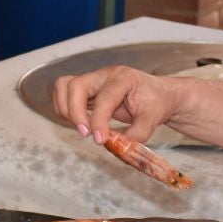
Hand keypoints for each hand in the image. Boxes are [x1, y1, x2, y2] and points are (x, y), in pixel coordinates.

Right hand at [52, 65, 183, 143]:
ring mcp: (93, 80)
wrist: (158, 95)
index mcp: (124, 78)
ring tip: (83, 128)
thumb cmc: (156, 101)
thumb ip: (139, 132)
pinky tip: (80, 123)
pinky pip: (65, 94)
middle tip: (86, 133)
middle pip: (75, 86)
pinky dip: (65, 109)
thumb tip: (121, 146)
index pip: (104, 98)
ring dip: (66, 110)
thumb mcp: (154, 117)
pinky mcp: (87, 89)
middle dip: (75, 113)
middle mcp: (104, 75)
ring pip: (64, 87)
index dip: (98, 121)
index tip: (100, 140)